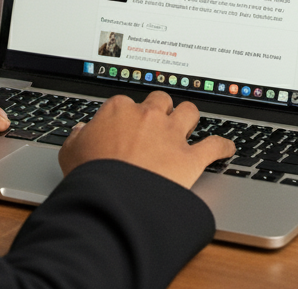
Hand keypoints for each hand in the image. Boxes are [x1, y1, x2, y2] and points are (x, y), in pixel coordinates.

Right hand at [58, 91, 235, 189]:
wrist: (115, 198)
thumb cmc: (91, 175)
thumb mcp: (70, 152)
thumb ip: (76, 137)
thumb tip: (80, 131)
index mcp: (118, 109)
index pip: (125, 102)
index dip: (126, 113)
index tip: (125, 123)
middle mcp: (148, 115)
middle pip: (160, 99)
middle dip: (161, 107)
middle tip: (157, 119)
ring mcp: (172, 134)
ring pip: (189, 112)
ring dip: (190, 117)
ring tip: (189, 123)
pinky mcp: (191, 158)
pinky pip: (214, 146)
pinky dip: (223, 146)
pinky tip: (227, 148)